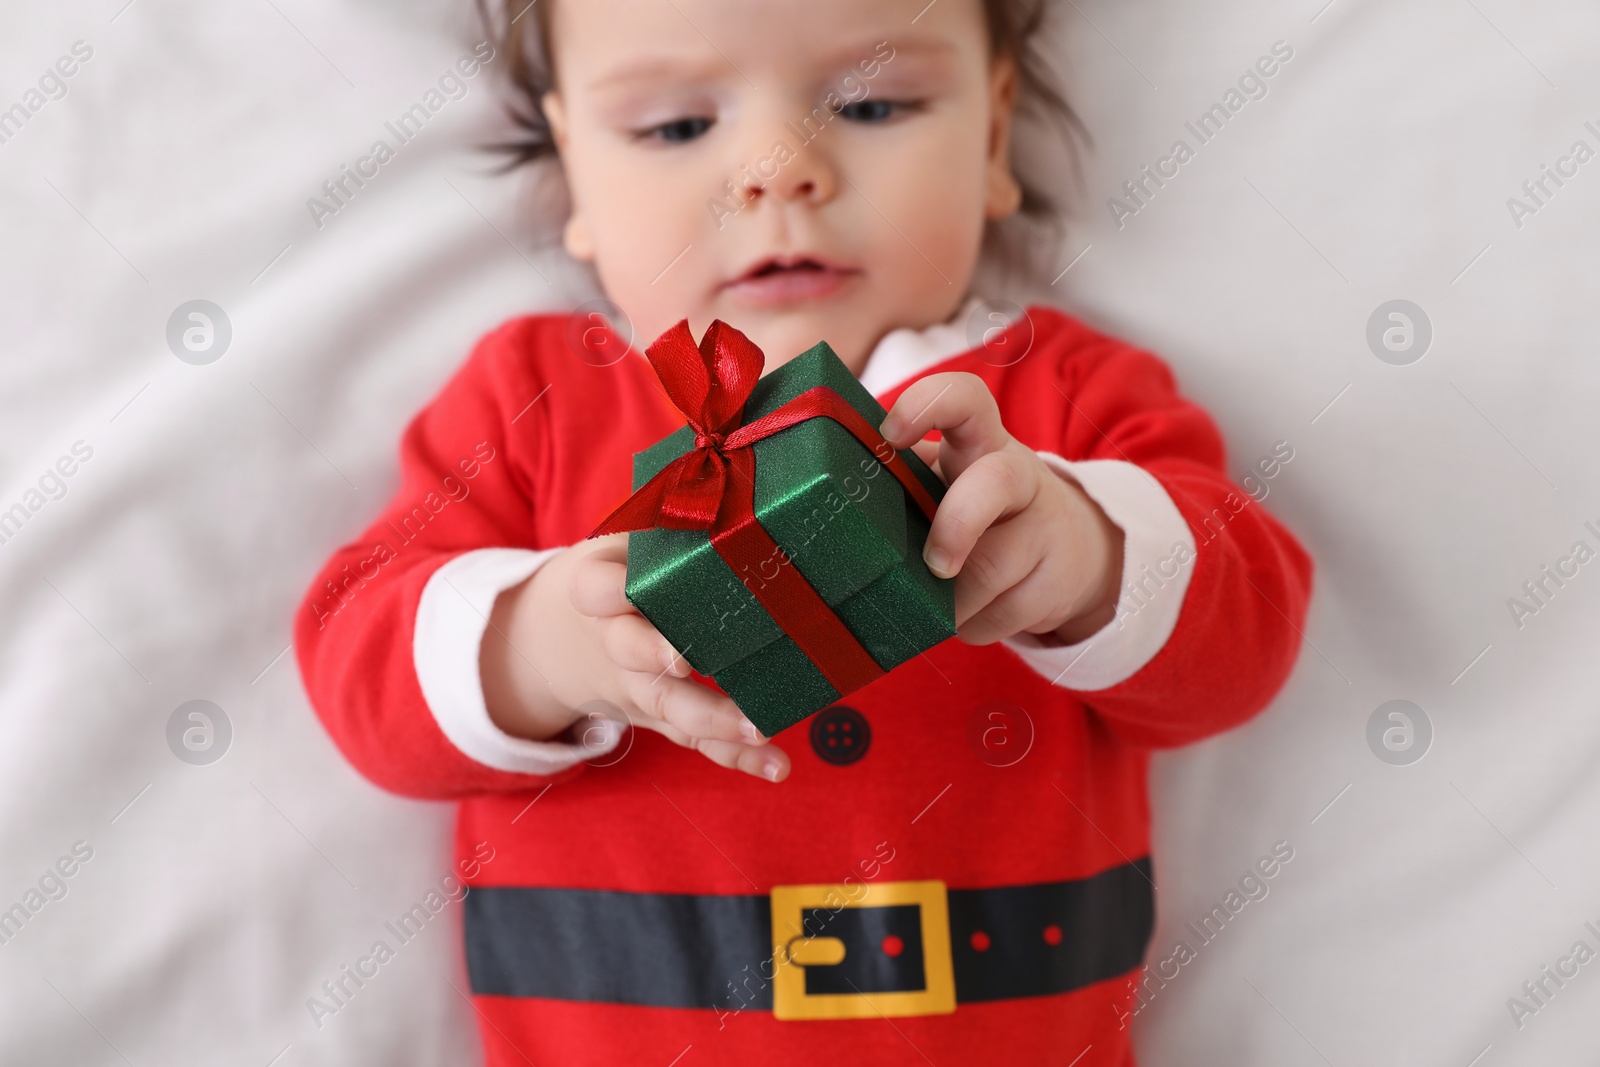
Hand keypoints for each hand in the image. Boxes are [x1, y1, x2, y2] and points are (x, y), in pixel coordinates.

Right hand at [481, 535, 790, 781]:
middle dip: (656, 658)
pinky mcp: (661, 717)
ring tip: (758, 728)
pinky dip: (735, 757)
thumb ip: (668, 514)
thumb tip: (737, 455)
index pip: (594, 588)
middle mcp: (615, 643)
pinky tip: (777, 765)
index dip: (608, 591)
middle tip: (686, 662)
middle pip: (630, 654)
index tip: (628, 591)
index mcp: (599, 589)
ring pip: (669, 708)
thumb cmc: (617, 572)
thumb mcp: (624, 537)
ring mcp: (638, 687)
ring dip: (712, 719)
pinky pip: (697, 742)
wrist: (558, 640)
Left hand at [879, 372, 1124, 645]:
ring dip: (952, 600)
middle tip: (933, 565)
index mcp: (977, 441)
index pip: (964, 398)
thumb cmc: (973, 510)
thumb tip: (812, 497)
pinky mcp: (1055, 581)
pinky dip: (971, 625)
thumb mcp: (942, 482)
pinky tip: (961, 617)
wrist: (1063, 552)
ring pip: (993, 569)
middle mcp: (1016, 475)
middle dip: (957, 525)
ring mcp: (1042, 528)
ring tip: (929, 607)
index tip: (891, 436)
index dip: (927, 407)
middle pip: (997, 481)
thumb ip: (897, 482)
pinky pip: (1003, 615)